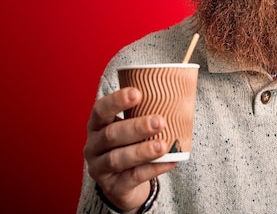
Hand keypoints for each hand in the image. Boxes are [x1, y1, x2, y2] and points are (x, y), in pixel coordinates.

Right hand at [83, 87, 176, 211]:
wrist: (123, 182)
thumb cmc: (130, 144)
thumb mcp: (131, 126)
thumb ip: (146, 112)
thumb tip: (180, 91)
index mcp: (98, 125)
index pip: (100, 109)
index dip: (116, 101)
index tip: (137, 93)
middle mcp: (94, 146)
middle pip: (111, 135)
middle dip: (136, 127)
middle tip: (160, 121)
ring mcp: (100, 168)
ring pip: (118, 159)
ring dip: (142, 151)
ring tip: (163, 146)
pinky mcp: (112, 186)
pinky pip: (132, 178)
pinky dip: (152, 169)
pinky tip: (170, 161)